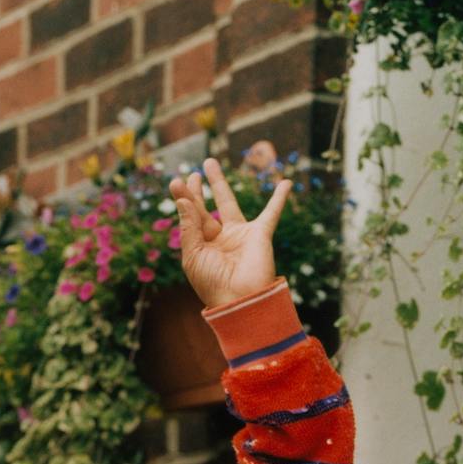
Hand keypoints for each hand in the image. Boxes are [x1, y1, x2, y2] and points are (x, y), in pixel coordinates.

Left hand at [167, 157, 290, 313]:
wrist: (241, 300)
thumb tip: (183, 199)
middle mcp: (219, 240)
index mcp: (201, 247)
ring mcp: (239, 236)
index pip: (191, 218)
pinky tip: (286, 183)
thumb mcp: (193, 256)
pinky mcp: (260, 235)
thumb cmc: (213, 284)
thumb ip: (189, 226)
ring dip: (220, 184)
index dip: (184, 199)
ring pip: (228, 203)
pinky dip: (279, 199)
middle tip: (192, 173)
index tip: (176, 182)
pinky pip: (271, 213)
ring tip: (210, 162)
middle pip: (206, 209)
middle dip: (198, 190)